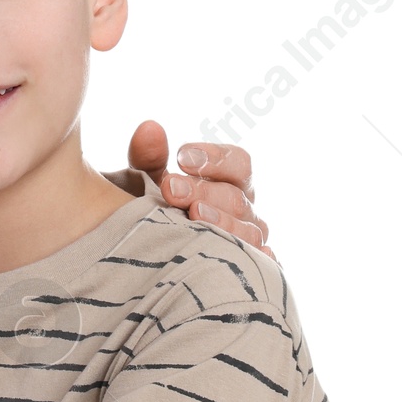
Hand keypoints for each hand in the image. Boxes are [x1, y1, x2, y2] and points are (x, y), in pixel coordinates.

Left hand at [124, 120, 272, 257]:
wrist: (143, 258)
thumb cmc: (153, 213)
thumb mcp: (144, 182)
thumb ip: (147, 157)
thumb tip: (149, 128)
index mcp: (230, 183)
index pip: (239, 164)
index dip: (215, 158)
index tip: (181, 156)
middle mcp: (245, 212)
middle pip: (238, 197)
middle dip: (204, 189)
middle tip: (171, 187)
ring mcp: (249, 243)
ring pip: (249, 232)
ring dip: (222, 222)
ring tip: (193, 216)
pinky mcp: (246, 272)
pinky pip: (259, 268)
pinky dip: (255, 261)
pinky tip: (233, 255)